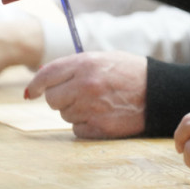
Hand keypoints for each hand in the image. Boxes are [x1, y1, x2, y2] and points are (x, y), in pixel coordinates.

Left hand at [25, 51, 146, 138]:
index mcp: (85, 64)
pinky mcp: (99, 128)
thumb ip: (72, 67)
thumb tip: (41, 80)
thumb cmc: (128, 72)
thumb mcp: (101, 59)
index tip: (32, 92)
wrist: (157, 92)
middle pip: (52, 99)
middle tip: (77, 94)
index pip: (47, 75)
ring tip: (96, 102)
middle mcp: (85, 86)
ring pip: (65, 115)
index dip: (35, 85)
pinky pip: (77, 129)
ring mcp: (92, 108)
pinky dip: (84, 124)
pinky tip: (100, 115)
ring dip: (74, 110)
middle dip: (60, 98)